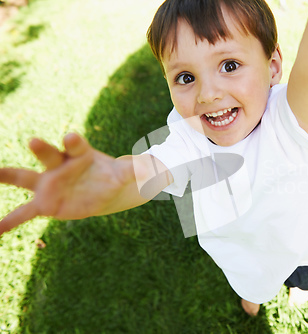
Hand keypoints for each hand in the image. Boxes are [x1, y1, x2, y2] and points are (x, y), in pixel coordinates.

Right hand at [0, 133, 136, 235]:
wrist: (104, 192)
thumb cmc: (113, 177)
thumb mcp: (127, 174)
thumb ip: (140, 170)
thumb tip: (162, 167)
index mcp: (81, 155)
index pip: (76, 146)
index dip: (73, 141)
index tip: (71, 136)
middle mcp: (60, 166)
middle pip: (50, 155)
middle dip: (43, 149)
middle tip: (34, 140)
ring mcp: (49, 184)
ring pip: (26, 178)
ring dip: (8, 175)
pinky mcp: (44, 204)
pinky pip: (24, 213)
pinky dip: (9, 221)